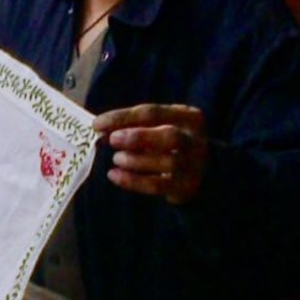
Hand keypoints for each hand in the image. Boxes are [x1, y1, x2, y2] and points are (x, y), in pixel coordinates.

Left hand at [92, 104, 209, 204]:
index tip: (97, 123)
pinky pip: (158, 185)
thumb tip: (101, 129)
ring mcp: (193, 165)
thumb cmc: (169, 141)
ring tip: (116, 159)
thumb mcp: (157, 126)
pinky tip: (114, 175)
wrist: (202, 170)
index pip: (153, 113)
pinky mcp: (185, 187)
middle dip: (137, 137)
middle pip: (170, 136)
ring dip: (135, 160)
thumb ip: (132, 125)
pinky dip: (133, 181)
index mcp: (188, 117)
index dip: (123, 117)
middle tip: (112, 140)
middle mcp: (195, 140)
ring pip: (166, 162)